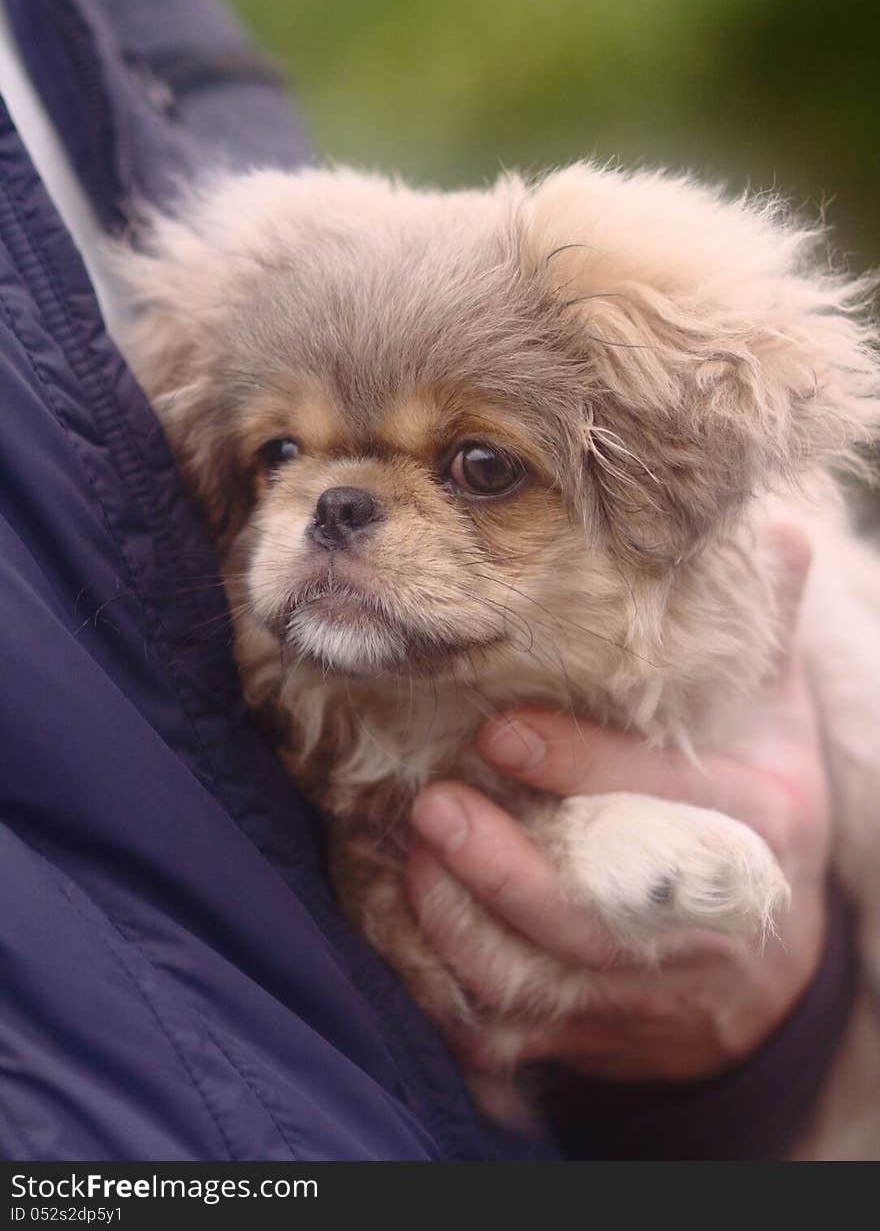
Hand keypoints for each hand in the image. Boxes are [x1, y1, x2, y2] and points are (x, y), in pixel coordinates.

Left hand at [406, 531, 831, 1082]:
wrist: (769, 975)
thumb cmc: (758, 818)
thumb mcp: (777, 725)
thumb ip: (762, 638)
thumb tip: (780, 532)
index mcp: (758, 832)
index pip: (666, 800)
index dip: (579, 767)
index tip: (498, 731)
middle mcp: (710, 924)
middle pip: (596, 910)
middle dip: (504, 866)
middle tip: (431, 806)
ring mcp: (654, 993)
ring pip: (547, 979)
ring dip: (465, 927)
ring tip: (411, 859)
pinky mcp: (605, 1036)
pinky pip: (523, 1028)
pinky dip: (459, 991)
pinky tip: (413, 933)